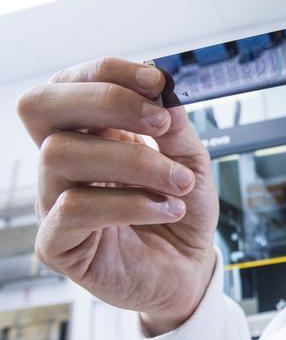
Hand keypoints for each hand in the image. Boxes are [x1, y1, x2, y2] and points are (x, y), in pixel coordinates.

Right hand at [16, 57, 218, 335]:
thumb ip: (176, 128)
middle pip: (40, 106)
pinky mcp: (58, 242)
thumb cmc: (182, 208)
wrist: (189, 266)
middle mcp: (63, 161)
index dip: (108, 73)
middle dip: (106, 101)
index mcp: (90, 133)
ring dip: (135, 161)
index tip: (158, 80)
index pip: (71, 83)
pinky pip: (73, 208)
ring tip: (179, 183)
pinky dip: (130, 203)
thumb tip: (164, 91)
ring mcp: (54, 200)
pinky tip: (166, 210)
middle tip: (161, 122)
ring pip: (60, 154)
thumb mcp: (191, 161)